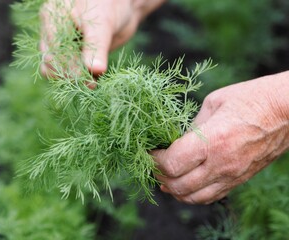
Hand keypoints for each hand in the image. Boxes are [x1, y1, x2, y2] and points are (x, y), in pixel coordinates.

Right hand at [40, 0, 165, 81]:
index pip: (53, 51)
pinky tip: (95, 80)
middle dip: (71, 76)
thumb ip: (97, 47)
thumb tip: (95, 70)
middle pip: (51, 64)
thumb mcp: (103, 24)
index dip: (68, 68)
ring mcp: (61, 45)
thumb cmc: (110, 5)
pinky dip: (82, 79)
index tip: (87, 81)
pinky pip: (71, 72)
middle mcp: (52, 33)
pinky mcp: (73, 56)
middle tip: (92, 85)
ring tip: (94, 83)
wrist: (123, 7)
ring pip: (58, 71)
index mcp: (53, 19)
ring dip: (75, 80)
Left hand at [152, 71, 288, 203]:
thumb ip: (192, 126)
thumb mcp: (213, 103)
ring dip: (173, 190)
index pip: (171, 164)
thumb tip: (176, 140)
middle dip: (158, 176)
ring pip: (193, 198)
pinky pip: (210, 197)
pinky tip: (185, 184)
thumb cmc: (251, 99)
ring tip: (164, 176)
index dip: (153, 160)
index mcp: (212, 140)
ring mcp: (232, 175)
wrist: (286, 111)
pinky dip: (192, 195)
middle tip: (152, 163)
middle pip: (177, 186)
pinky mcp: (239, 180)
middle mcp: (221, 164)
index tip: (148, 151)